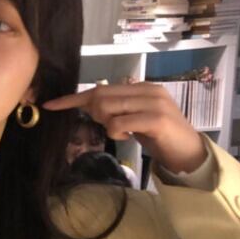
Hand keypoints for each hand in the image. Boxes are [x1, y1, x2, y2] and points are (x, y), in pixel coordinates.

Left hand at [41, 81, 207, 175]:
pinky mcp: (156, 119)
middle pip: (101, 96)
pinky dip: (117, 133)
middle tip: (110, 127)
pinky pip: (120, 123)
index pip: (101, 88)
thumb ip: (116, 110)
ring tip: (123, 133)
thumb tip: (90, 106)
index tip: (51, 105)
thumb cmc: (158, 137)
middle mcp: (147, 90)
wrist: (187, 151)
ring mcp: (153, 103)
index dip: (73, 98)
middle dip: (94, 113)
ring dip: (107, 124)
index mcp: (141, 87)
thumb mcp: (134, 120)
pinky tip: (128, 137)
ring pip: (108, 108)